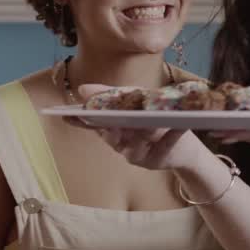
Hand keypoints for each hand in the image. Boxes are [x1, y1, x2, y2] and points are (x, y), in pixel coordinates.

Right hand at [69, 83, 203, 171]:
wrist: (183, 146)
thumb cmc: (155, 119)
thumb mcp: (136, 99)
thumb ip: (112, 95)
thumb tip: (83, 89)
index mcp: (113, 129)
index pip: (93, 125)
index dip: (80, 121)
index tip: (66, 115)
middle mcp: (121, 145)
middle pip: (112, 136)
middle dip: (109, 128)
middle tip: (108, 119)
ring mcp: (137, 154)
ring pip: (135, 144)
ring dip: (142, 132)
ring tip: (150, 122)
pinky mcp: (157, 160)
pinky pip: (163, 147)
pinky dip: (171, 136)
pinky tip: (179, 125)